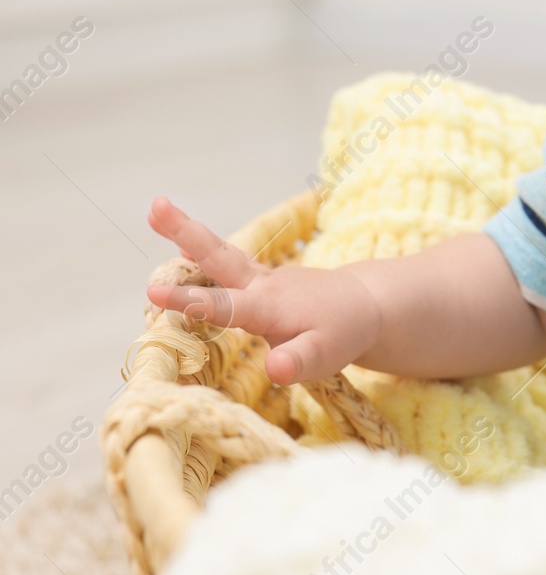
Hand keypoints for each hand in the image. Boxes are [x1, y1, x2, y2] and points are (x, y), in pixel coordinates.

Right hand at [145, 196, 381, 385]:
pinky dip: (206, 253)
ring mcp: (262, 278)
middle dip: (186, 232)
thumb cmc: (342, 334)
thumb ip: (298, 362)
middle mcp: (261, 285)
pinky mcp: (262, 279)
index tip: (152, 292)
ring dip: (189, 234)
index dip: (189, 301)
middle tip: (156, 205)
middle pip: (220, 257)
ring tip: (157, 209)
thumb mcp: (326, 356)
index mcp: (269, 306)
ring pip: (223, 255)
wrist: (364, 305)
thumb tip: (274, 369)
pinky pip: (230, 264)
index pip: (224, 306)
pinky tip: (182, 250)